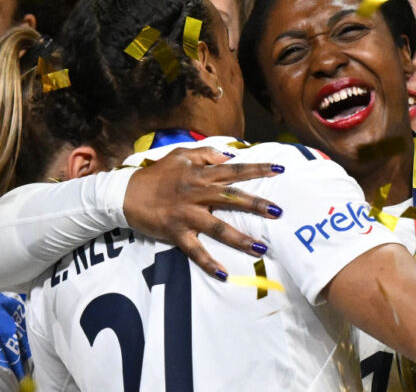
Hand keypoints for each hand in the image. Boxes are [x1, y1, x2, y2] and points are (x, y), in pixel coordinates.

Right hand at [123, 147, 283, 279]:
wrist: (123, 194)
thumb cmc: (156, 175)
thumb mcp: (180, 155)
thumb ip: (206, 154)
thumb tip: (230, 156)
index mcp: (200, 175)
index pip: (234, 170)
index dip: (257, 169)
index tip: (279, 169)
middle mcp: (196, 194)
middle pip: (231, 198)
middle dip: (256, 205)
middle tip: (278, 211)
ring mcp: (187, 215)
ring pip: (218, 227)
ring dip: (240, 238)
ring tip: (261, 247)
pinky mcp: (176, 233)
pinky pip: (194, 250)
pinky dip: (208, 263)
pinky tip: (224, 274)